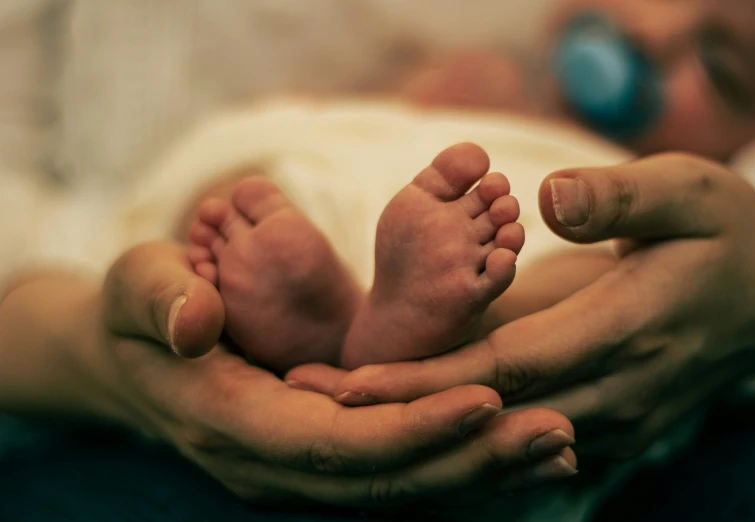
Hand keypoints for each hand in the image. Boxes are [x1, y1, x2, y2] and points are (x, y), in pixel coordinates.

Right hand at [99, 242, 577, 507]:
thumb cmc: (142, 310)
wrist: (133, 354)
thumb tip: (194, 319)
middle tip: (558, 434)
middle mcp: (276, 465)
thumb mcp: (137, 289)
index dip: (415, 430)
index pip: (339, 444)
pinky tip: (511, 441)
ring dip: (480, 469)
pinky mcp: (321, 457)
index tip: (490, 398)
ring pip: (401, 488)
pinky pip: (396, 472)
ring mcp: (300, 469)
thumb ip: (160, 299)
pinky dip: (457, 462)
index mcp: (238, 425)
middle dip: (473, 461)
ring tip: (558, 445)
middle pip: (387, 483)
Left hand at [292, 153, 754, 457]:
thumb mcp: (688, 192)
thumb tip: (547, 198)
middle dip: (401, 412)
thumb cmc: (723, 236)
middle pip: (490, 412)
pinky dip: (468, 436)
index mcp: (623, 330)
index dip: (426, 380)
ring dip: (425, 429)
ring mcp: (614, 418)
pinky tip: (413, 426)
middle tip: (316, 401)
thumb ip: (621, 197)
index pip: (506, 367)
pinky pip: (528, 442)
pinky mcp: (610, 424)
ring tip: (346, 412)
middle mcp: (614, 390)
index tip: (353, 383)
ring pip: (504, 438)